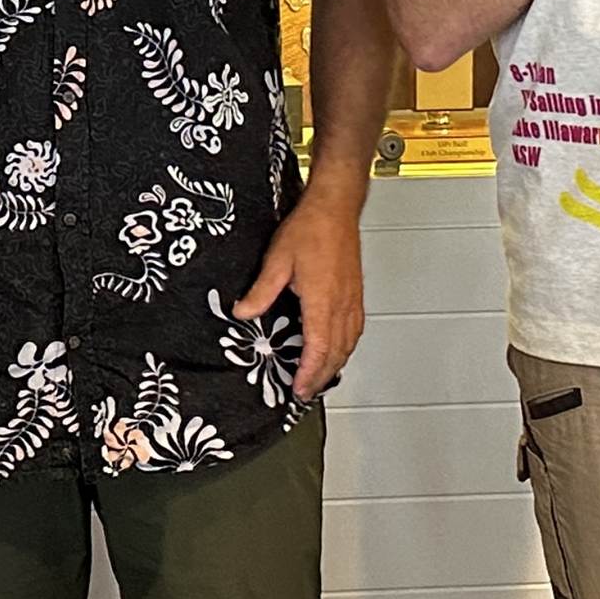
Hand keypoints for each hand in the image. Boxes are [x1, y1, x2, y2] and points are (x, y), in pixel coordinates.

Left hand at [235, 185, 364, 400]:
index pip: (318, 349)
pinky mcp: (355, 292)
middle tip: (306, 392)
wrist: (335, 206)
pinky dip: (345, 346)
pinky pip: (354, 329)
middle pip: (336, 353)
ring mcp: (352, 299)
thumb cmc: (311, 228)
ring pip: (348, 343)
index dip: (309, 374)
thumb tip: (244, 313)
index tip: (299, 390)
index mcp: (323, 301)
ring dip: (335, 364)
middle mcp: (341, 304)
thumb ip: (261, 291)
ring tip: (319, 377)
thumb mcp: (277, 260)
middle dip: (321, 377)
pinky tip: (337, 348)